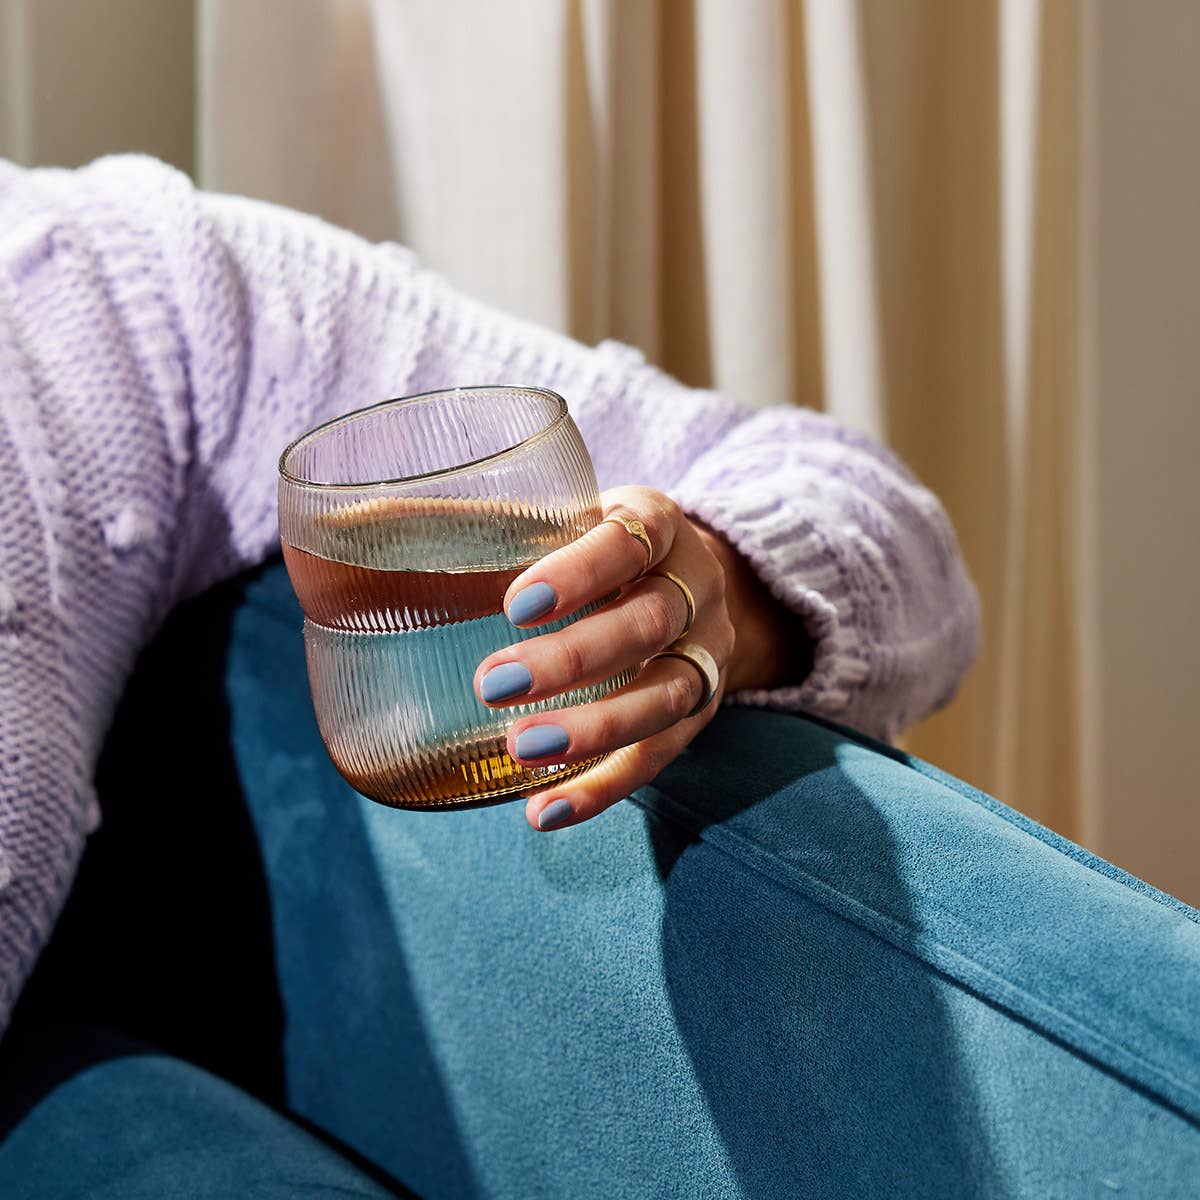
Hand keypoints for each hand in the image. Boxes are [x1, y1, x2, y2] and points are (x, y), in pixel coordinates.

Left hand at [472, 485, 808, 830]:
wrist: (690, 580)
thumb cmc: (595, 544)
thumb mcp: (554, 516)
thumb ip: (466, 523)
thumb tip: (335, 525)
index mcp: (655, 522)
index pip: (628, 540)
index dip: (579, 573)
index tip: (516, 605)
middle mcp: (694, 588)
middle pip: (649, 624)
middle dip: (575, 658)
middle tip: (494, 685)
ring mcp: (704, 654)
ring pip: (667, 696)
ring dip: (595, 728)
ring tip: (523, 750)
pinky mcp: (697, 714)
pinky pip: (659, 757)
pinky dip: (603, 788)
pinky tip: (545, 811)